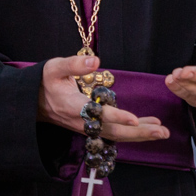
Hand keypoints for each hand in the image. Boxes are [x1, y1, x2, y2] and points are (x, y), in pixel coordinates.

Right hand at [38, 54, 169, 141]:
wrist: (34, 102)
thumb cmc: (45, 81)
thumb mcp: (54, 68)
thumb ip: (73, 64)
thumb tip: (95, 61)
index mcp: (73, 106)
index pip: (97, 114)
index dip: (116, 117)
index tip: (133, 119)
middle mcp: (82, 122)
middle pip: (113, 131)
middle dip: (138, 132)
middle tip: (161, 131)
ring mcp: (88, 128)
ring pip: (116, 135)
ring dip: (140, 135)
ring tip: (162, 131)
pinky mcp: (92, 128)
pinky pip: (115, 133)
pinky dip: (133, 132)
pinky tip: (149, 127)